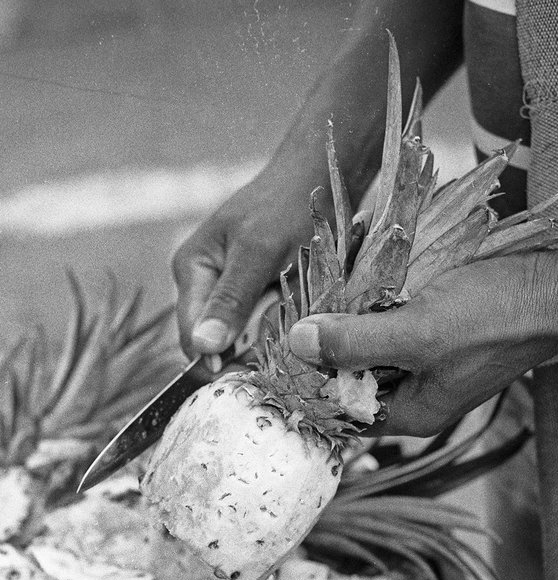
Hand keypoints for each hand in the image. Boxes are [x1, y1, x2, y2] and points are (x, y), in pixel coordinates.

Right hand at [173, 170, 316, 369]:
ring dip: (263, 342)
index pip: (191, 337)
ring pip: (238, 337)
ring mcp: (226, 288)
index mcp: (192, 270)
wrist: (316, 177)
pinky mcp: (251, 291)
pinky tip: (294, 320)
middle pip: (214, 341)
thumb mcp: (259, 253)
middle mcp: (202, 283)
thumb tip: (203, 346)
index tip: (251, 375)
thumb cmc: (287, 207)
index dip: (217, 362)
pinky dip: (275, 329)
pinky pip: (257, 325)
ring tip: (291, 329)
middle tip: (279, 354)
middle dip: (243, 353)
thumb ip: (232, 300)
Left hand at [287, 250, 557, 435]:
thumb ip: (354, 343)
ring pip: (372, 347)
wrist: (555, 289)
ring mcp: (428, 366)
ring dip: (351, 319)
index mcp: (410, 413)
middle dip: (327, 342)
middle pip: (353, 376)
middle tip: (299, 307)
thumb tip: (295, 345)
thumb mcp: (416, 332)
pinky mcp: (438, 336)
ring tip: (323, 287)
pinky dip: (376, 305)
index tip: (281, 344)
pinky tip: (361, 277)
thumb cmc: (492, 317)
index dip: (308, 379)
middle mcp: (416, 396)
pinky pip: (394, 325)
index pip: (340, 408)